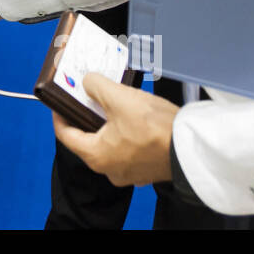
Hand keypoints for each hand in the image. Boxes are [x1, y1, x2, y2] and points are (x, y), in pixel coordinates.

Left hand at [52, 75, 177, 186]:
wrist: (193, 148)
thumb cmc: (156, 129)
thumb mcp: (119, 98)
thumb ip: (96, 86)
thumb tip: (87, 81)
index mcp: (95, 156)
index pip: (65, 135)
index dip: (60, 114)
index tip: (60, 102)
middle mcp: (109, 169)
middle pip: (87, 139)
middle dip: (87, 116)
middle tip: (87, 97)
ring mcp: (129, 172)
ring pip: (109, 144)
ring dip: (108, 124)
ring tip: (111, 102)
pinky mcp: (146, 169)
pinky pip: (127, 150)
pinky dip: (125, 134)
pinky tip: (132, 117)